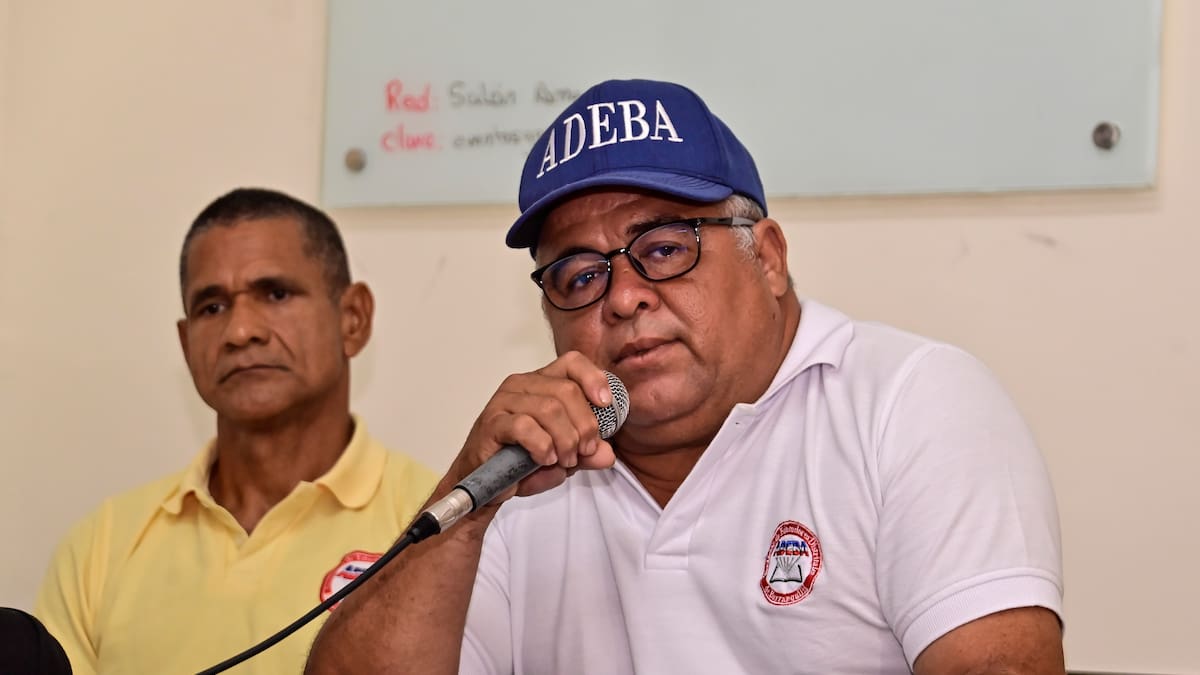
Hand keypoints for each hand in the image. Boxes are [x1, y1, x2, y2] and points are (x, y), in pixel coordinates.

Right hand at [448, 352, 617, 505]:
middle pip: (567, 390)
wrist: (486, 485)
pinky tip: (544, 459)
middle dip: (584, 425)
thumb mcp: (564, 457)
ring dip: (565, 440)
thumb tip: (607, 454)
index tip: (606, 404)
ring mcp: (504, 402)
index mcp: (542, 383)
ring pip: (549, 408)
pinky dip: (542, 446)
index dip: (593, 378)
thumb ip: (587, 453)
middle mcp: (522, 385)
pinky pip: (525, 427)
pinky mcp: (492, 423)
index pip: (572, 362)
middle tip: (585, 450)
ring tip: (564, 460)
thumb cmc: (520, 461)